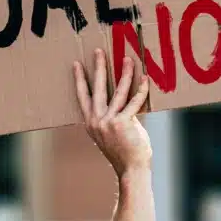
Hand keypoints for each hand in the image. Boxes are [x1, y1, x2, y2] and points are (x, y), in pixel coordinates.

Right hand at [74, 50, 151, 178]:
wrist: (131, 169)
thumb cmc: (124, 152)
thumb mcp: (110, 133)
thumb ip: (112, 116)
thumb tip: (123, 98)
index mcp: (91, 122)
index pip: (82, 96)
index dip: (80, 80)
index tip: (76, 64)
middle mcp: (97, 120)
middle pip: (97, 88)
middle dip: (98, 67)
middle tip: (99, 51)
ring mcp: (109, 122)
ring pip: (117, 91)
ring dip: (124, 73)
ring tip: (127, 59)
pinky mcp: (124, 123)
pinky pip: (134, 101)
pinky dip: (141, 89)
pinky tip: (144, 78)